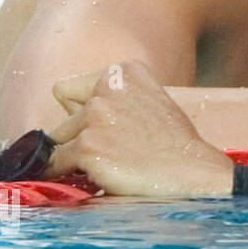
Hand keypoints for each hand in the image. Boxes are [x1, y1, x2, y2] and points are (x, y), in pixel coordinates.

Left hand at [46, 59, 233, 196]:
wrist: (192, 172)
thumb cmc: (175, 143)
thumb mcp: (150, 100)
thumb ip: (115, 98)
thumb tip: (74, 113)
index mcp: (124, 71)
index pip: (69, 88)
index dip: (84, 111)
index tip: (110, 125)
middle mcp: (107, 87)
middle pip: (64, 114)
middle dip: (80, 132)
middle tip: (115, 148)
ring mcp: (96, 117)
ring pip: (58, 138)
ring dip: (76, 153)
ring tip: (110, 163)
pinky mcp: (88, 147)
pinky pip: (55, 163)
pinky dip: (66, 173)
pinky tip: (92, 177)